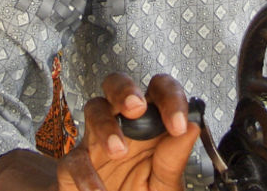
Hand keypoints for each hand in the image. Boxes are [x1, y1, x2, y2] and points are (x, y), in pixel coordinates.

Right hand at [56, 73, 200, 190]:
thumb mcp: (165, 185)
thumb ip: (175, 160)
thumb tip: (192, 128)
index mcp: (151, 126)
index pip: (160, 92)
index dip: (170, 99)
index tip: (178, 124)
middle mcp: (123, 127)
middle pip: (118, 85)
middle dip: (125, 90)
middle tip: (136, 108)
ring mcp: (96, 142)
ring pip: (94, 109)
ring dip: (106, 125)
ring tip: (118, 150)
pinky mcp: (74, 165)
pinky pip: (75, 159)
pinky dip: (86, 174)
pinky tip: (98, 190)